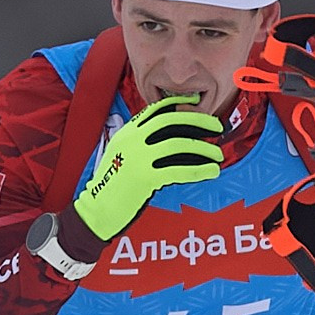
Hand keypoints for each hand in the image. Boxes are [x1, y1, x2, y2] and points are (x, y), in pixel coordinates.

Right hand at [71, 95, 223, 239]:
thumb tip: (171, 137)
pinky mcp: (146, 178)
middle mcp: (132, 140)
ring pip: (180, 145)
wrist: (96, 211)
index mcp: (127, 132)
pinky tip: (212, 171)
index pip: (157, 110)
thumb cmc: (113, 186)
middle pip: (172, 121)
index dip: (180, 104)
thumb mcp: (122, 155)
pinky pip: (180, 170)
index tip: (197, 103)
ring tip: (218, 156)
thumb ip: (140, 143)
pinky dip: (200, 170)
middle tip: (217, 127)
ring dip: (204, 149)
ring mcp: (139, 158)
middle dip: (199, 121)